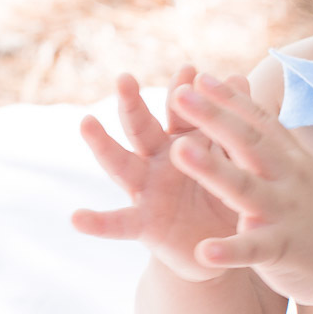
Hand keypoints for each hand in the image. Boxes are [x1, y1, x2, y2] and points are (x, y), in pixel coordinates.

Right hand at [71, 66, 239, 281]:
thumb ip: (230, 125)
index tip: (188, 69)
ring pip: (121, 164)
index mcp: (183, 140)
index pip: (180, 110)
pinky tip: (76, 218)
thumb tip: (236, 78)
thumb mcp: (233, 158)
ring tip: (87, 122)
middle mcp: (158, 160)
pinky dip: (97, 222)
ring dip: (103, 144)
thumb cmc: (229, 195)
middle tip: (124, 78)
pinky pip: (118, 223)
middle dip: (133, 103)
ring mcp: (146, 190)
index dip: (182, 90)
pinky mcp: (144, 224)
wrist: (224, 244)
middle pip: (142, 126)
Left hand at [167, 74, 312, 305]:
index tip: (199, 77)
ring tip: (178, 150)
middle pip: (247, 141)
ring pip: (244, 187)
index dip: (229, 98)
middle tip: (179, 94)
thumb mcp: (303, 170)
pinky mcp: (284, 248)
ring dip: (211, 168)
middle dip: (212, 117)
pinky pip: (253, 249)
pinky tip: (202, 251)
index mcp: (290, 158)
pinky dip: (229, 250)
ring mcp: (286, 211)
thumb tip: (249, 112)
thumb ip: (274, 145)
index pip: (257, 121)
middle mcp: (288, 177)